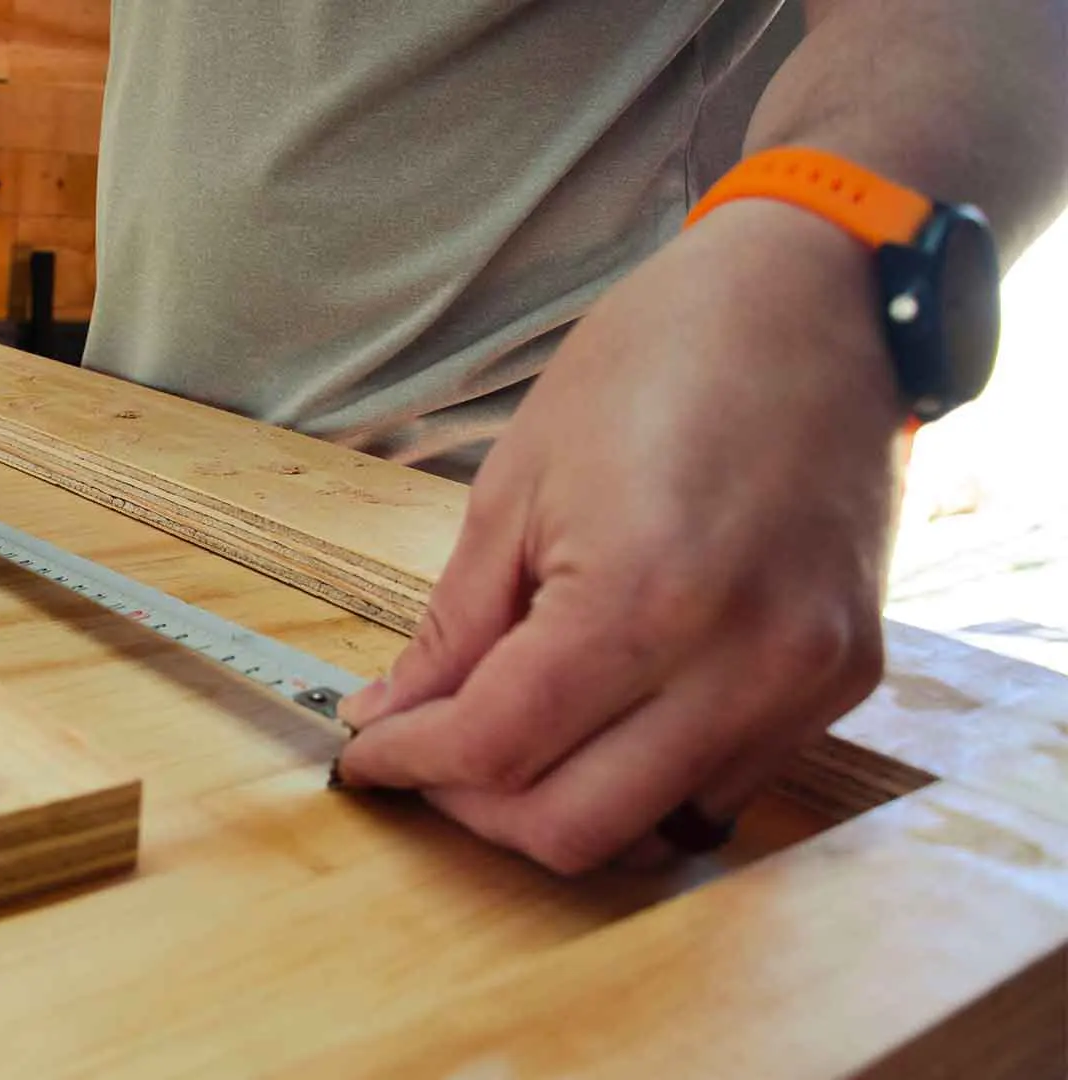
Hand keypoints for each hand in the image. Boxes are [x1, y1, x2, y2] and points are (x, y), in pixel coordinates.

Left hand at [335, 199, 903, 873]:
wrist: (812, 299)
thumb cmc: (652, 363)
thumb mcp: (515, 487)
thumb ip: (453, 628)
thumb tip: (391, 717)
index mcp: (644, 597)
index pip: (498, 747)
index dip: (412, 763)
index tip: (367, 756)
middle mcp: (742, 663)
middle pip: (575, 828)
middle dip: (476, 809)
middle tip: (428, 756)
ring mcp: (806, 682)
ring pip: (653, 829)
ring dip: (561, 804)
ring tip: (510, 736)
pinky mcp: (847, 682)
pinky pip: (722, 787)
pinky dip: (643, 780)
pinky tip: (602, 716)